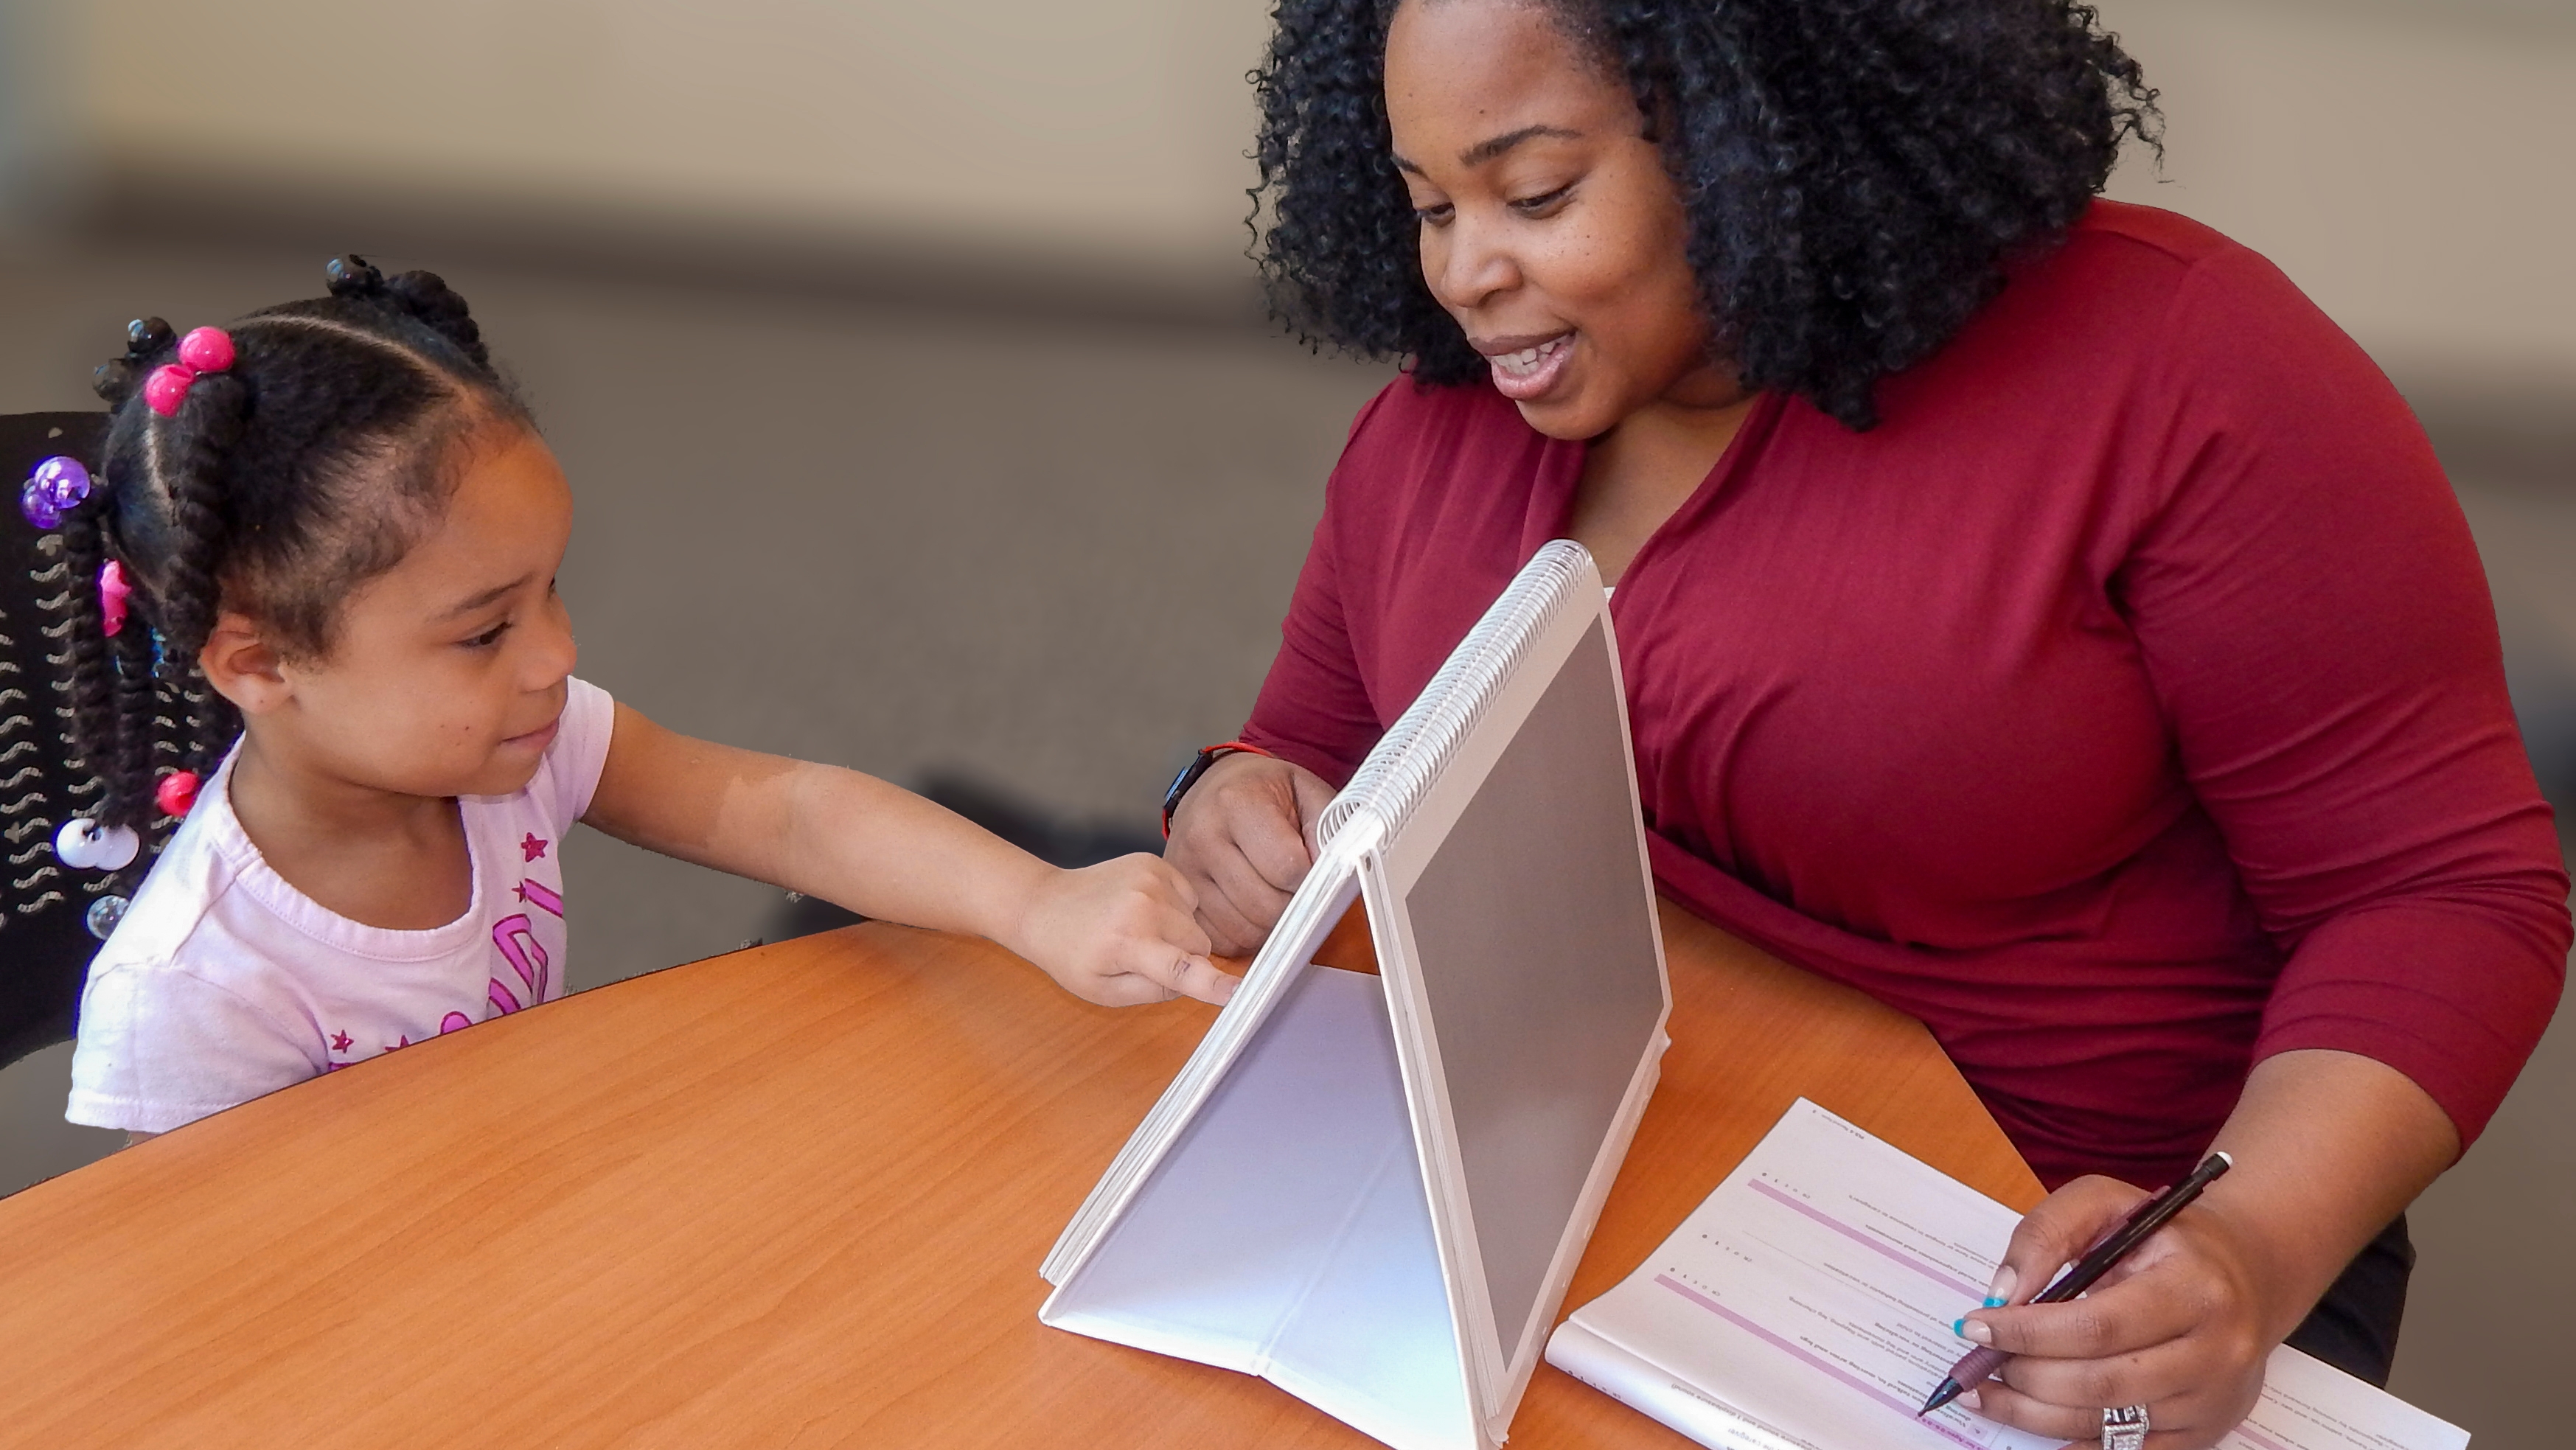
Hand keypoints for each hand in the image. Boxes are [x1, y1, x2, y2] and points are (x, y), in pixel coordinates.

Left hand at [1006, 853, 1236, 1007]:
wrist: (1046, 906)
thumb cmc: (1073, 955)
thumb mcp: (1105, 992)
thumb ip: (1154, 992)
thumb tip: (1196, 983)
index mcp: (1127, 943)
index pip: (1179, 969)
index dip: (1213, 984)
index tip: (1239, 992)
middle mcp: (1143, 906)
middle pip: (1199, 944)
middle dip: (1184, 957)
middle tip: (1146, 957)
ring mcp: (1150, 879)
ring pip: (1196, 921)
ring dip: (1177, 932)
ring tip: (1139, 931)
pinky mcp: (1154, 863)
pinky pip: (1189, 897)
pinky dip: (1174, 909)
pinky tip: (1143, 910)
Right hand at [1162, 751, 1338, 955]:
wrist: (1215, 787)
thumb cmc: (1265, 792)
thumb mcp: (1306, 791)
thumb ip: (1326, 828)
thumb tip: (1334, 872)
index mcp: (1236, 802)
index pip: (1285, 866)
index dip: (1310, 880)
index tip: (1314, 873)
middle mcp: (1203, 837)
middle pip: (1264, 904)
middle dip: (1293, 907)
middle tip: (1298, 890)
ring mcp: (1184, 871)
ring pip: (1243, 929)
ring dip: (1270, 926)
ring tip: (1276, 897)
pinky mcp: (1178, 899)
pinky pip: (1220, 940)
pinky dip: (1245, 935)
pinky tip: (1252, 910)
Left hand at [1956, 1177, 2276, 1449]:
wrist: (2248, 1271)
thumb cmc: (2167, 1235)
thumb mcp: (2107, 1202)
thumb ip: (2048, 1233)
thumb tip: (2004, 1293)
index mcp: (2195, 1288)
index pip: (2098, 1326)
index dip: (2028, 1333)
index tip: (1975, 1326)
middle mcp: (2216, 1351)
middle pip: (2100, 1383)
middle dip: (2026, 1375)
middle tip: (1980, 1362)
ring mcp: (2213, 1399)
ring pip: (2107, 1424)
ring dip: (2034, 1413)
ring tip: (1990, 1391)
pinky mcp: (2206, 1431)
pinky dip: (2073, 1440)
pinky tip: (2035, 1418)